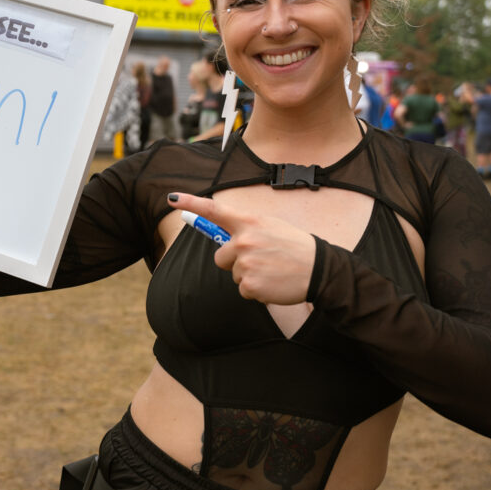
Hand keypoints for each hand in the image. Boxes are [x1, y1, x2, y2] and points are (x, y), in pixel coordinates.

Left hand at [168, 192, 315, 303]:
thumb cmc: (294, 247)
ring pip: (233, 274)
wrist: (319, 269)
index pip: (214, 210)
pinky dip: (256, 290)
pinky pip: (243, 290)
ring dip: (248, 275)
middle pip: (220, 257)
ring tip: (272, 270)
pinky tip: (273, 283)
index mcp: (249, 221)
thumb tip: (225, 240)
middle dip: (234, 261)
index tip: (172, 199)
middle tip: (261, 259)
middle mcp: (243, 240)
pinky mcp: (249, 284)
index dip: (191, 204)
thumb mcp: (270, 227)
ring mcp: (245, 263)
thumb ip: (246, 229)